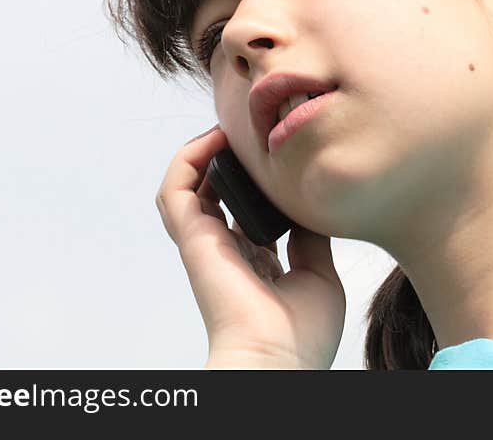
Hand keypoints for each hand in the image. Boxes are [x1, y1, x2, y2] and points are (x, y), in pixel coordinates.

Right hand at [155, 125, 345, 368]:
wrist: (278, 361)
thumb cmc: (300, 335)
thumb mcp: (318, 275)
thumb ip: (310, 239)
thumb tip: (308, 206)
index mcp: (252, 263)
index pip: (243, 214)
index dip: (255, 184)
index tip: (277, 158)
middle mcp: (225, 250)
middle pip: (212, 195)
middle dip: (226, 161)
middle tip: (250, 135)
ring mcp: (205, 244)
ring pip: (185, 188)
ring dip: (201, 154)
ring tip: (229, 131)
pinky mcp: (193, 238)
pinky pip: (175, 189)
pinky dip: (188, 159)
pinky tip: (216, 140)